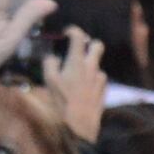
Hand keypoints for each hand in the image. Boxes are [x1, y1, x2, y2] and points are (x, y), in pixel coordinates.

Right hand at [41, 22, 108, 143]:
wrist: (81, 122)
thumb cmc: (62, 100)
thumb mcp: (49, 80)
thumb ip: (50, 63)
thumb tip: (54, 57)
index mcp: (78, 61)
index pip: (79, 36)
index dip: (73, 31)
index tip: (67, 33)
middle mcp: (92, 66)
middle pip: (97, 45)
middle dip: (89, 44)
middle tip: (79, 50)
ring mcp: (100, 78)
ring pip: (96, 64)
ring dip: (87, 66)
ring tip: (74, 77)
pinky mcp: (104, 89)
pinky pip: (97, 78)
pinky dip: (90, 79)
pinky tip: (81, 90)